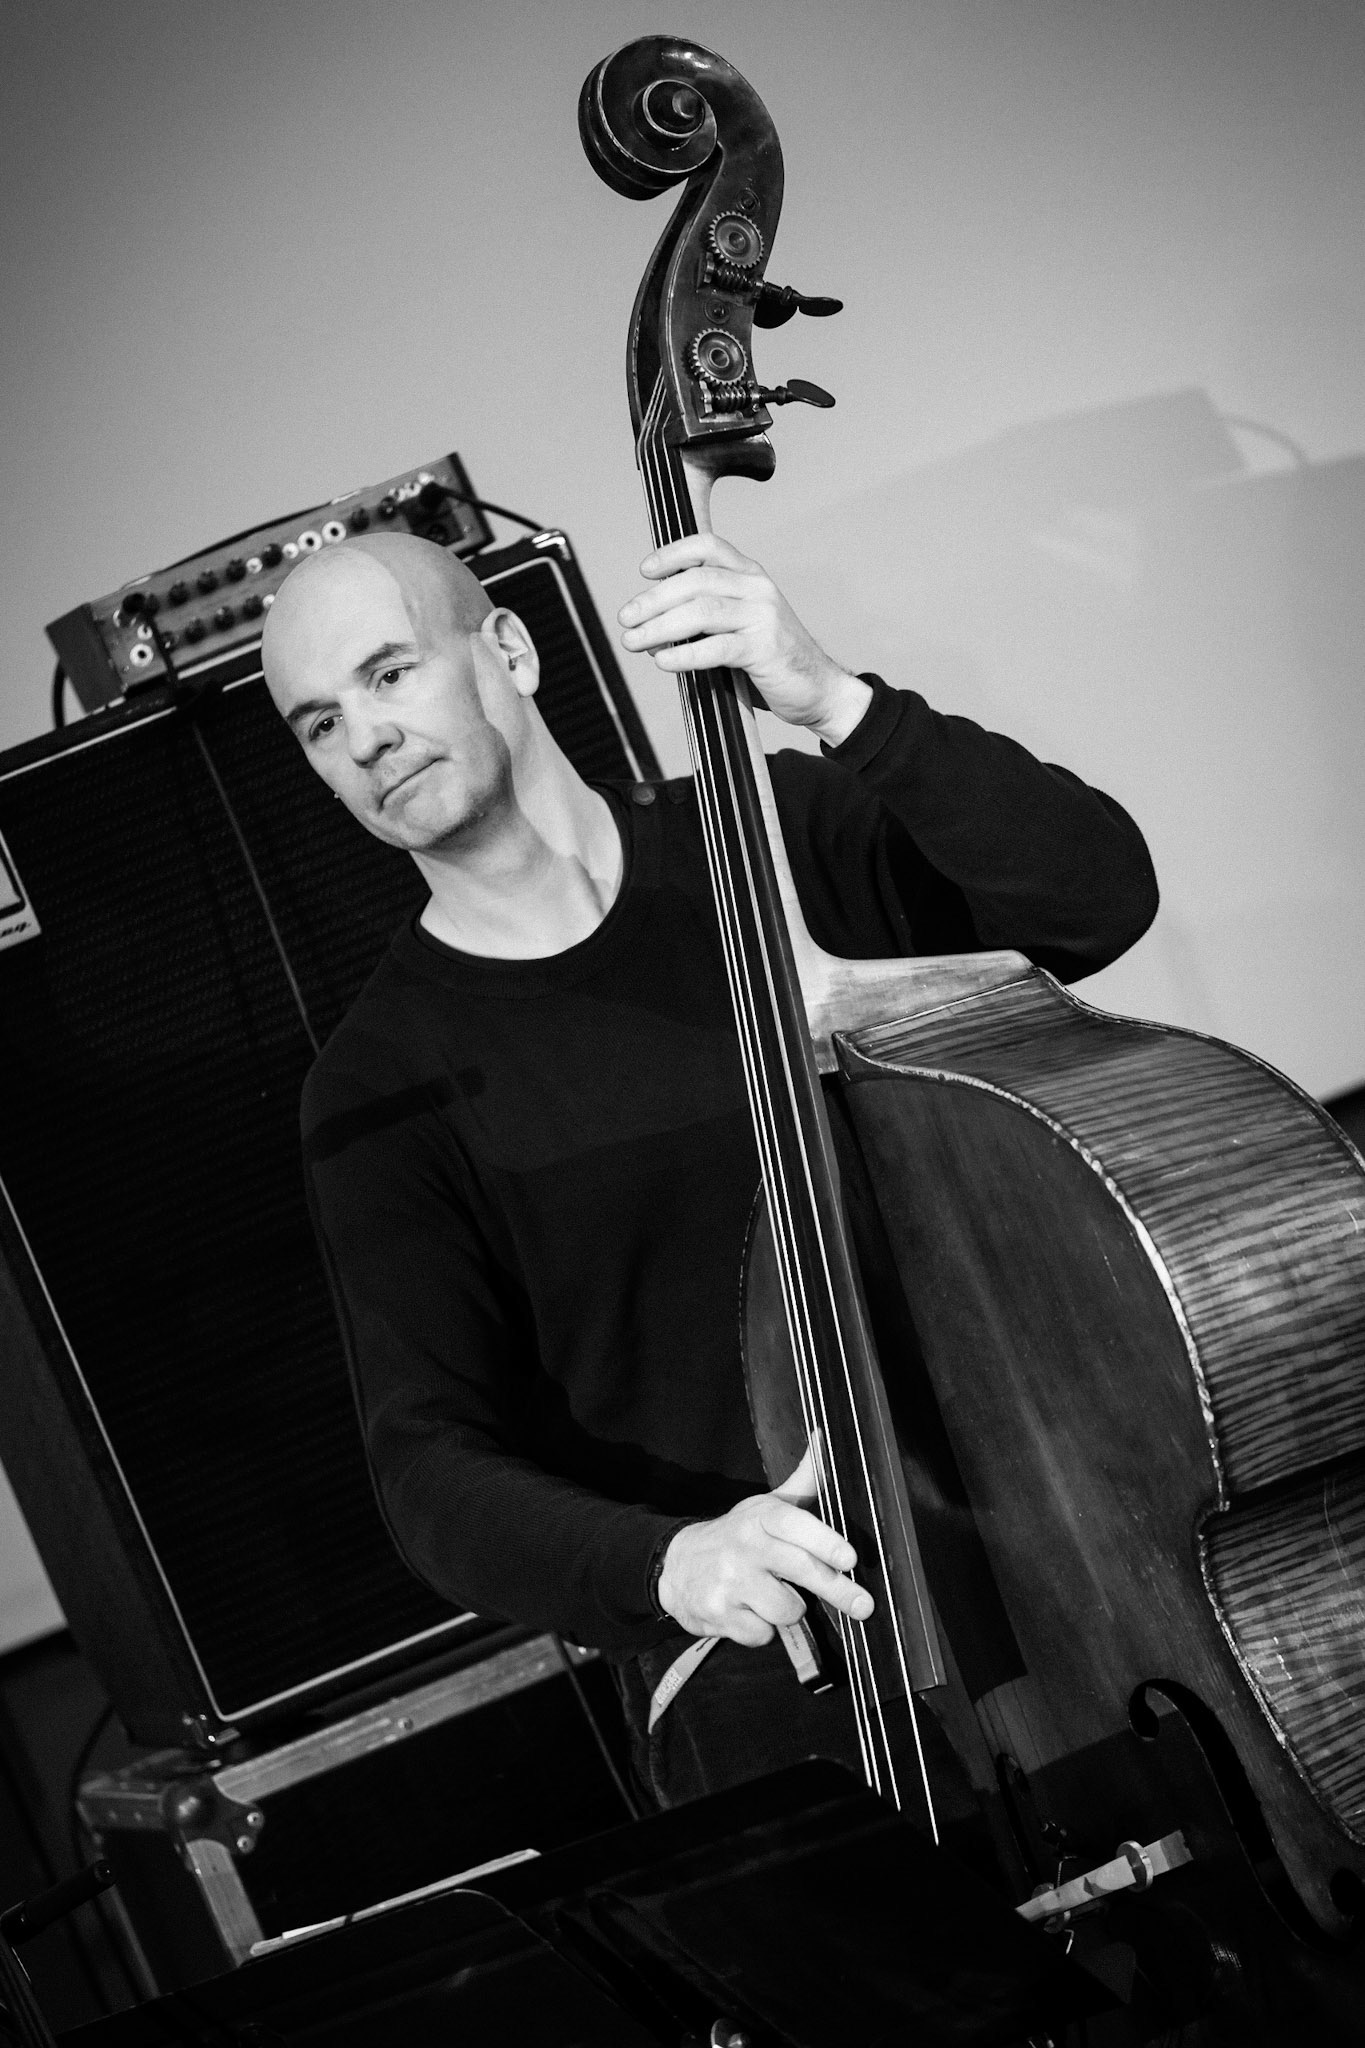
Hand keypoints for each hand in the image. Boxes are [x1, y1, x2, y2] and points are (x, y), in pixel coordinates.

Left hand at [617, 533, 871, 746]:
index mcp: (751, 576)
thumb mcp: (739, 629)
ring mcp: (763, 617)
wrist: (820, 692)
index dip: (673, 553)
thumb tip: (652, 631)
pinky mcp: (764, 650)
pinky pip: (716, 648)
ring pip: (701, 611)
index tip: (645, 571)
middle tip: (625, 619)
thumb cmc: (772, 662)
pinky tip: (663, 662)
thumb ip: (705, 622)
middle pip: (695, 580)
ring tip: (634, 642)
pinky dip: (684, 655)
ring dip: (659, 627)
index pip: (709, 547)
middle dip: (653, 600)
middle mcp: (758, 589)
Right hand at [655, 1446, 874, 1646]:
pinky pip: (763, 1634)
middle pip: (799, 1570)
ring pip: (786, 1609)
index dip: (824, 1541)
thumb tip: (825, 1438)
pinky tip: (749, 1612)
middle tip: (863, 1606)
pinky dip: (763, 1630)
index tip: (851, 1559)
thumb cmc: (736, 1536)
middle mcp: (744, 1546)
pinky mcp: (719, 1614)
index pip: (793, 1524)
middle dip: (837, 1590)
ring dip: (790, 1610)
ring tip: (775, 1596)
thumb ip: (802, 1480)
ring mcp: (729, 1582)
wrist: (676, 1565)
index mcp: (759, 1517)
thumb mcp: (765, 1505)